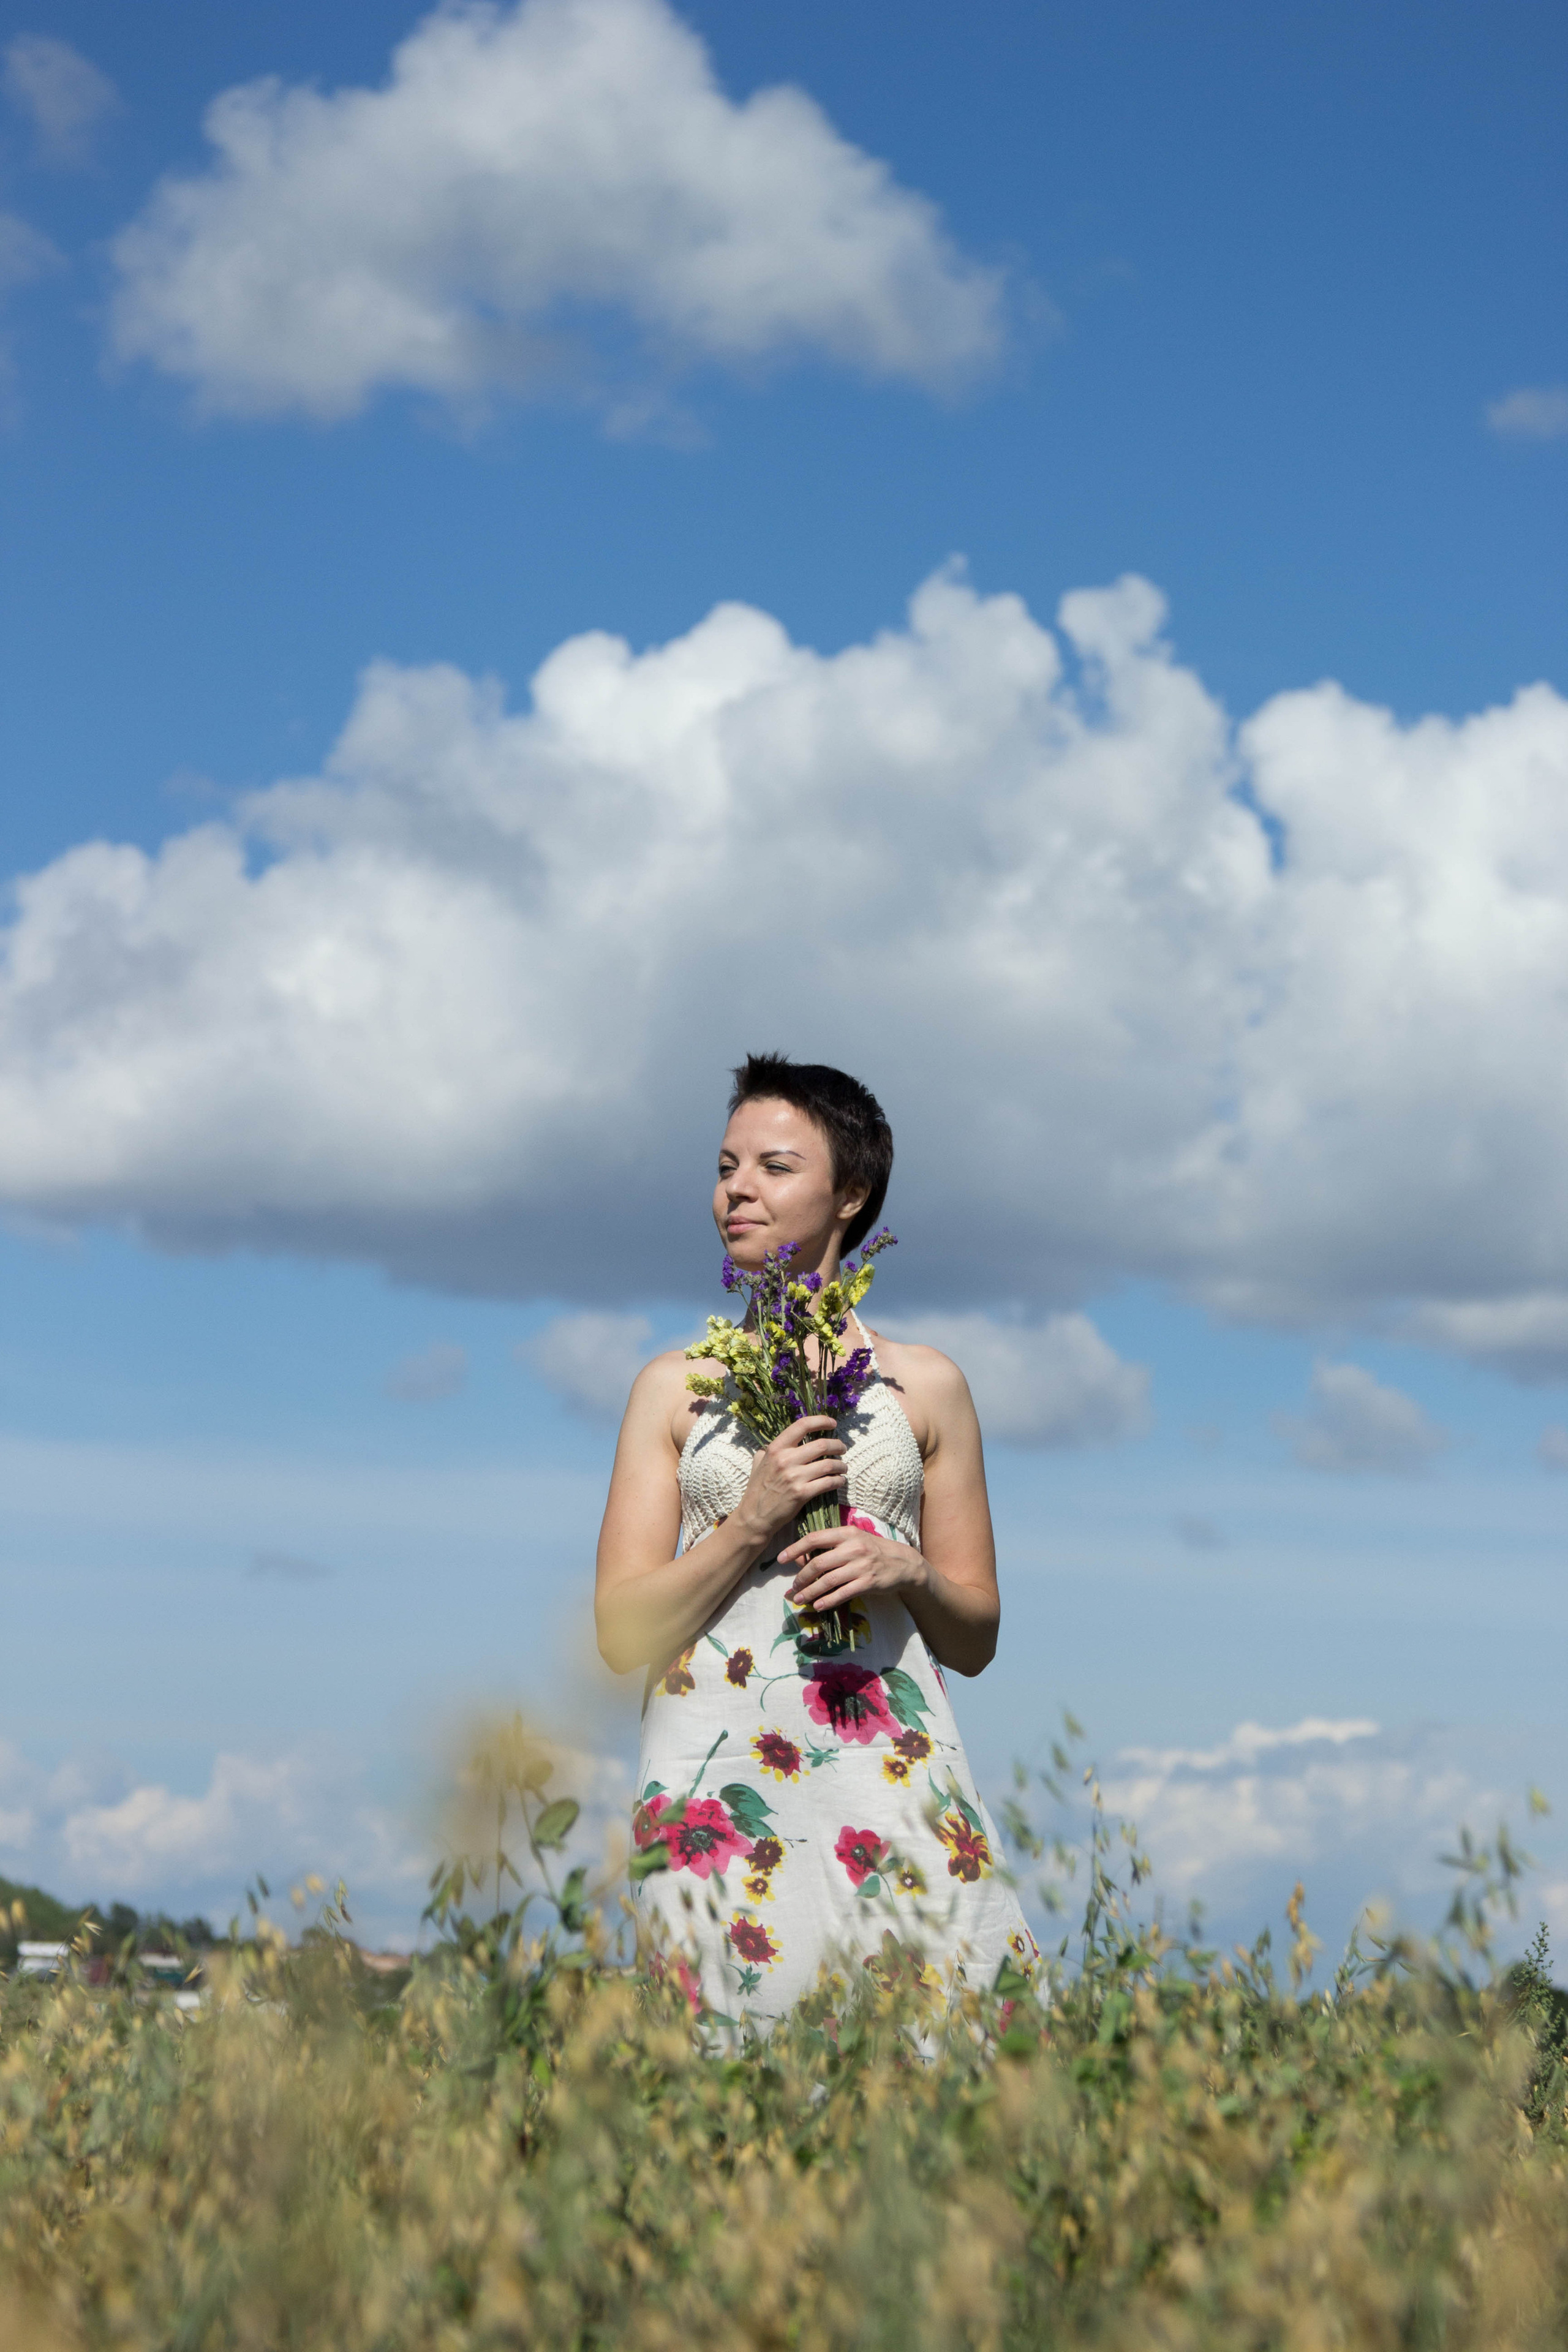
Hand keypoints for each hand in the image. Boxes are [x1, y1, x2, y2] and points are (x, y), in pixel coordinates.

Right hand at [736, 1416, 846, 1546]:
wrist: (754, 1516)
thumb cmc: (757, 1489)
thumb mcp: (759, 1463)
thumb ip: (770, 1450)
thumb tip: (784, 1440)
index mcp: (776, 1448)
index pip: (802, 1425)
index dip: (821, 1421)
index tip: (832, 1423)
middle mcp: (785, 1459)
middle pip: (822, 1445)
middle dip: (838, 1445)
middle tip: (842, 1448)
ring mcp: (794, 1477)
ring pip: (829, 1464)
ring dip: (841, 1465)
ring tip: (843, 1467)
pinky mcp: (802, 1493)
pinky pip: (828, 1482)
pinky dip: (838, 1481)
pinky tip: (840, 1481)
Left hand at [779, 1520, 927, 1614]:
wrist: (904, 1563)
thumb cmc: (874, 1551)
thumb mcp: (853, 1541)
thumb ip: (830, 1547)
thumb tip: (801, 1558)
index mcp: (847, 1533)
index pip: (815, 1538)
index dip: (795, 1549)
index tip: (780, 1559)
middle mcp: (853, 1548)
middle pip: (818, 1563)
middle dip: (802, 1578)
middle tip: (793, 1587)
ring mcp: (861, 1566)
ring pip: (828, 1581)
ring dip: (810, 1592)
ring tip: (800, 1600)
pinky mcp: (868, 1582)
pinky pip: (842, 1593)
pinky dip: (828, 1601)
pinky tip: (818, 1606)